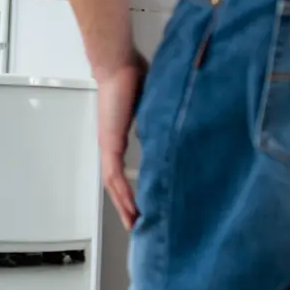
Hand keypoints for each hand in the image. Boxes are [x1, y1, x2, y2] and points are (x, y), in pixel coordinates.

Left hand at [97, 50, 147, 230]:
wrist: (118, 64)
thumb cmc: (134, 75)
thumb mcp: (155, 105)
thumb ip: (161, 120)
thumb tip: (179, 129)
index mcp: (121, 136)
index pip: (124, 170)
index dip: (132, 189)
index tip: (143, 205)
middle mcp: (112, 144)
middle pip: (116, 183)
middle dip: (127, 205)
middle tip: (137, 225)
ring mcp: (109, 144)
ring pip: (113, 183)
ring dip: (123, 204)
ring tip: (134, 223)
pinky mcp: (110, 141)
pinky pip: (113, 173)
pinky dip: (121, 192)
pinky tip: (129, 206)